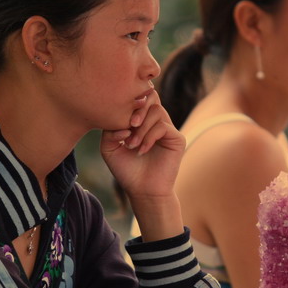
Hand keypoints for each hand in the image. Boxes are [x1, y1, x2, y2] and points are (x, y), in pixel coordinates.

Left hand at [100, 91, 185, 240]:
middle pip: (151, 96)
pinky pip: (162, 127)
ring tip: (132, 145)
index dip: (129, 101)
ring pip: (156, 111)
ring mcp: (167, 129)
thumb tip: (124, 120)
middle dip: (137, 109)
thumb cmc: (126, 170)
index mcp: (141, 120)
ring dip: (141, 128)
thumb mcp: (110, 147)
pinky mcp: (177, 138)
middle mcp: (156, 121)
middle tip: (129, 126)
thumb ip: (110, 129)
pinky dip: (149, 137)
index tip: (117, 119)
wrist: (143, 191)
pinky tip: (141, 151)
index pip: (139, 97)